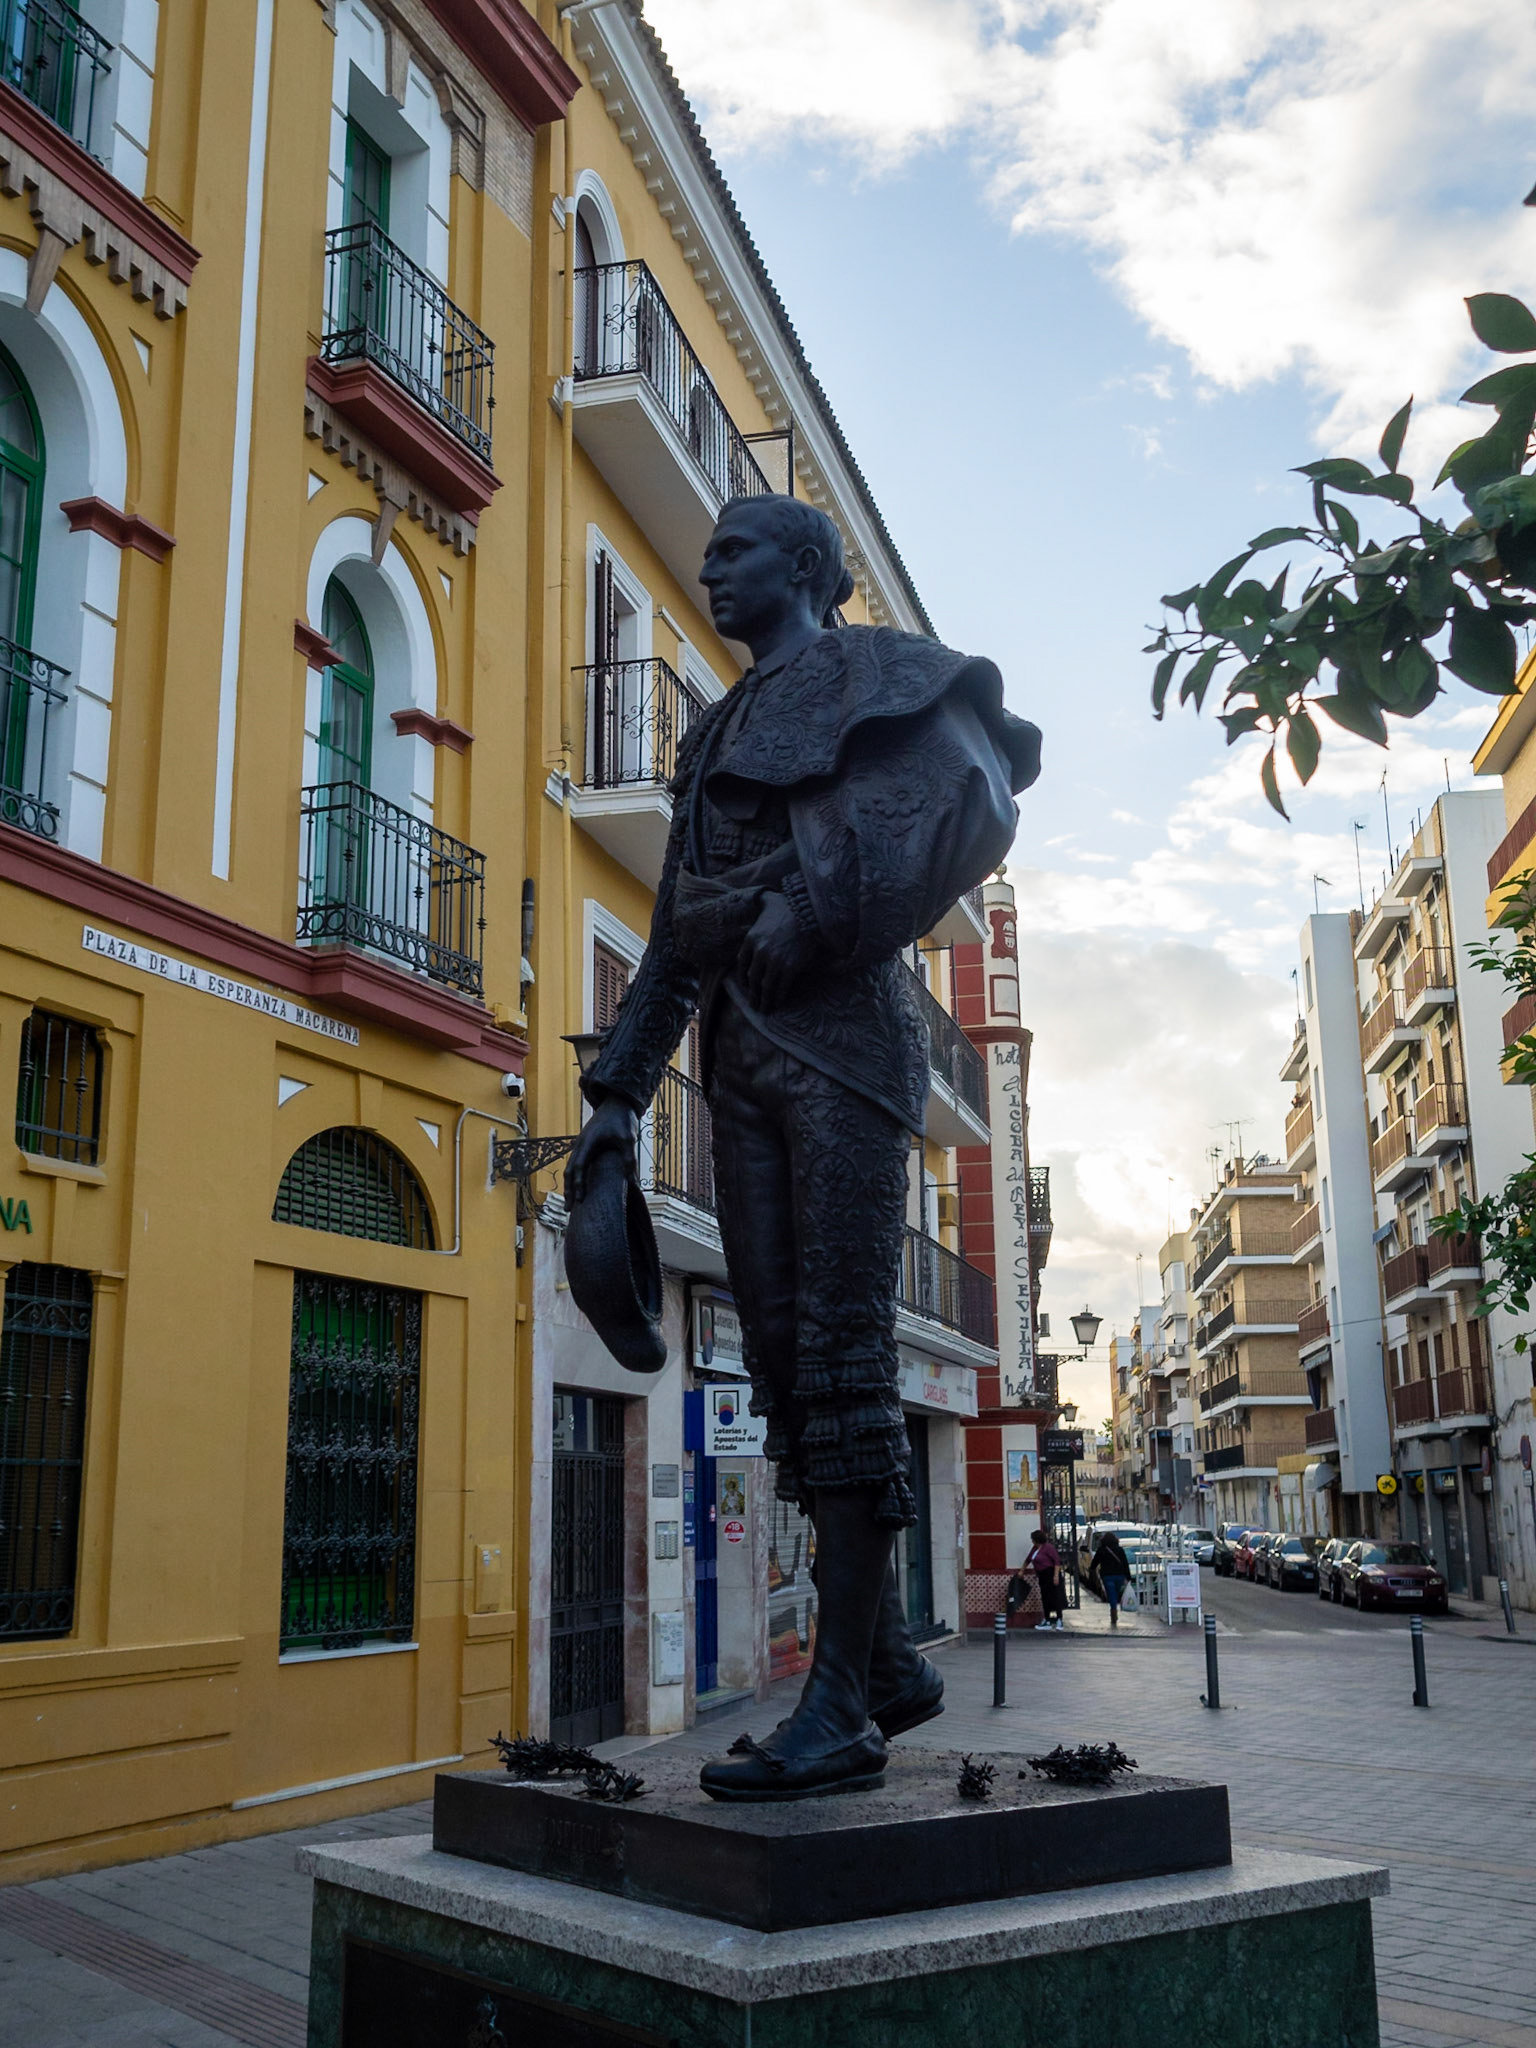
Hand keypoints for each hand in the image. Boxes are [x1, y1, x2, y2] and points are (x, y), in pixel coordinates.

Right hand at [565, 1095, 638, 1204]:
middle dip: (569, 1191)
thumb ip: (628, 1160)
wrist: (617, 1102)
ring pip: (570, 1169)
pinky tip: (579, 1188)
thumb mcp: (629, 1139)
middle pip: (569, 1171)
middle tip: (569, 1210)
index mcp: (587, 1143)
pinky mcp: (586, 1147)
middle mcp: (580, 1145)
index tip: (579, 1201)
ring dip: (570, 1186)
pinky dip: (575, 1178)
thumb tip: (632, 1182)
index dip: (578, 1185)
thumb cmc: (622, 1119)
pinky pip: (576, 1165)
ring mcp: (581, 1145)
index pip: (578, 1167)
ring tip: (571, 1204)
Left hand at [739, 892, 811, 1011]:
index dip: (743, 977)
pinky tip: (778, 1003)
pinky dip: (779, 997)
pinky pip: (781, 987)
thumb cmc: (791, 907)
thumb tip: (758, 897)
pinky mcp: (789, 967)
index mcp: (751, 939)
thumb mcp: (768, 905)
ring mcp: (774, 961)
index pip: (742, 964)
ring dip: (764, 1000)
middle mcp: (760, 952)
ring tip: (765, 1009)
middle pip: (752, 978)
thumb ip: (760, 905)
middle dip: (753, 994)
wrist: (810, 913)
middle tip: (754, 1004)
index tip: (746, 985)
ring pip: (765, 987)